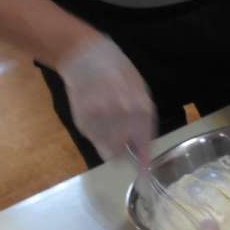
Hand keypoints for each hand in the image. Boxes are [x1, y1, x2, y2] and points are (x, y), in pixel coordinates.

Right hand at [57, 35, 154, 163]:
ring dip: (108, 143)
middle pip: (124, 151)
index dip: (144, 161)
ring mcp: (103, 119)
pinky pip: (92, 138)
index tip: (144, 174)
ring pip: (107, 148)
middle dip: (124, 149)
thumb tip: (140, 142)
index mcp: (143, 108)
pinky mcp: (83, 120)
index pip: (145, 143)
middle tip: (120, 138)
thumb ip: (142, 115)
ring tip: (106, 123)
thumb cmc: (117, 69)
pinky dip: (95, 134)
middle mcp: (125, 116)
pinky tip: (95, 116)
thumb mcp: (139, 89)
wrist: (84, 55)